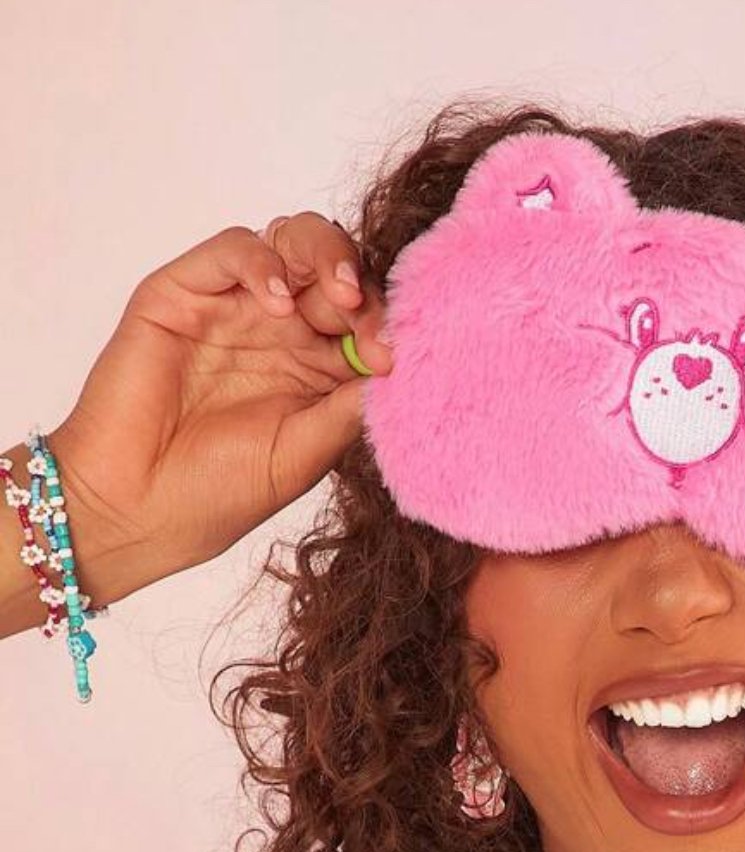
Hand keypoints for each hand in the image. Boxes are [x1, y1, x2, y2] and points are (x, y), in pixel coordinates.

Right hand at [42, 212, 391, 604]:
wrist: (138, 510)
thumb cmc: (215, 494)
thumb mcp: (302, 455)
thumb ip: (347, 410)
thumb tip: (401, 368)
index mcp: (313, 367)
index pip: (362, 318)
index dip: (383, 324)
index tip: (392, 357)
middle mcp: (277, 330)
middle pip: (332, 270)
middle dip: (360, 283)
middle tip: (366, 313)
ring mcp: (231, 308)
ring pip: (288, 242)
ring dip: (324, 256)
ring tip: (340, 296)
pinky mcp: (182, 293)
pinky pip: (232, 249)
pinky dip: (262, 263)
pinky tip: (279, 304)